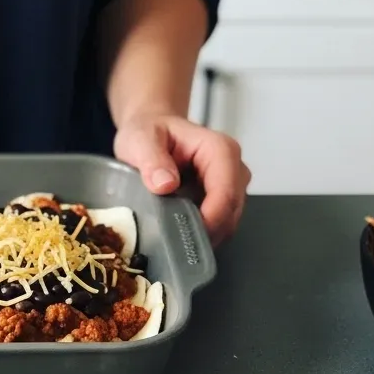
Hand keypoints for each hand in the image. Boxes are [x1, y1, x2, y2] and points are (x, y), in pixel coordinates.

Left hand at [113, 114, 250, 244]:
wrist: (151, 130)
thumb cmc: (149, 132)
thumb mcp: (141, 140)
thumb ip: (152, 159)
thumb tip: (165, 184)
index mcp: (219, 150)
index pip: (225, 192)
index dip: (210, 219)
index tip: (185, 235)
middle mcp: (233, 168)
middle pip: (231, 211)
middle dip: (206, 232)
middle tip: (173, 244)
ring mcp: (231, 185)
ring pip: (228, 222)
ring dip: (203, 235)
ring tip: (172, 238)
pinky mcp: (222, 199)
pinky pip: (219, 224)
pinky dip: (201, 233)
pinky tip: (178, 233)